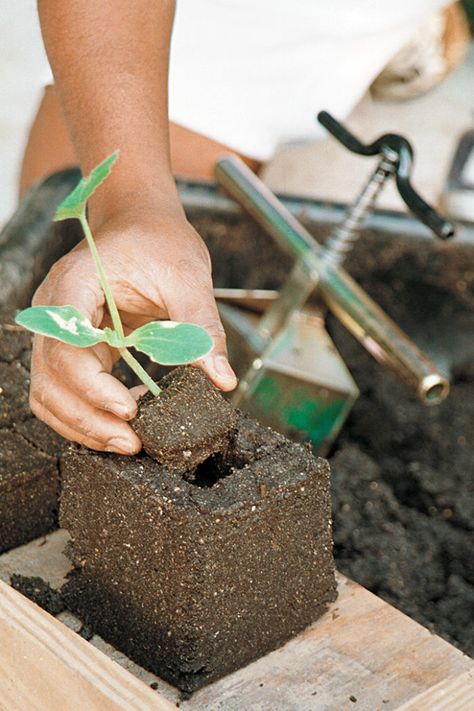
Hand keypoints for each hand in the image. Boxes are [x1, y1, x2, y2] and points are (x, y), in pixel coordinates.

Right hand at [29, 205, 236, 453]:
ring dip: (81, 424)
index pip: (66, 343)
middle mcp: (54, 309)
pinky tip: (120, 421)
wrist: (141, 222)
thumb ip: (201, 326)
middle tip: (132, 443)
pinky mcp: (70, 345)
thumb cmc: (159, 239)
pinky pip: (62, 388)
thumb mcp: (187, 275)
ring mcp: (56, 329)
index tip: (130, 407)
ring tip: (125, 444)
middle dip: (87, 417)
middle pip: (50, 376)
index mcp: (76, 284)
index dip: (92, 384)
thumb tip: (222, 379)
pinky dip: (82, 413)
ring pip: (47, 391)